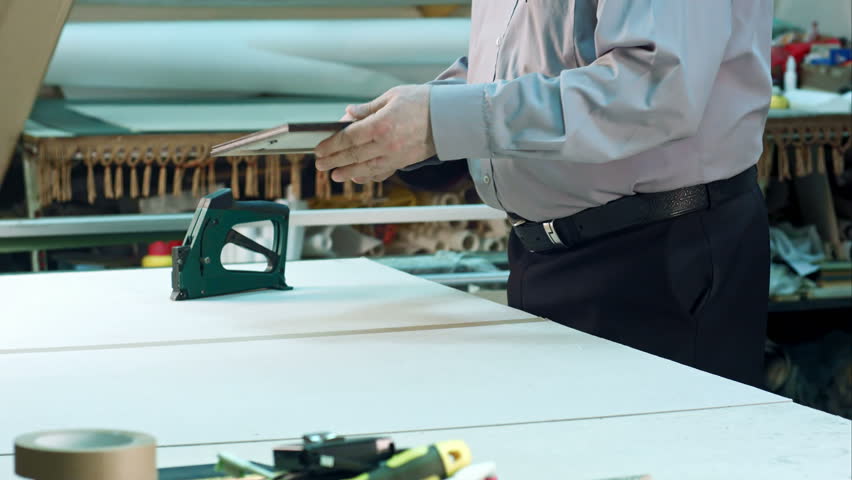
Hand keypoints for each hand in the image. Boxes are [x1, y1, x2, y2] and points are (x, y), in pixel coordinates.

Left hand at [314, 85, 435, 183]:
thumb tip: (348, 114)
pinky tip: (357, 177)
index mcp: (381, 124)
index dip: (331, 145)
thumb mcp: (392, 96)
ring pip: (365, 168)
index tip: (319, 149)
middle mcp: (386, 143)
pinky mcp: (403, 162)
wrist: (450, 117)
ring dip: (348, 172)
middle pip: (353, 155)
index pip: (348, 138)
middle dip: (334, 161)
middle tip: (320, 165)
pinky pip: (382, 172)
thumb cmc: (423, 101)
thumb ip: (368, 108)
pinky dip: (368, 176)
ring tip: (335, 175)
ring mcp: (395, 156)